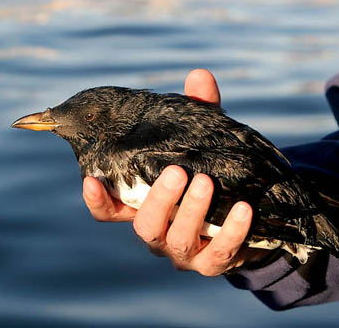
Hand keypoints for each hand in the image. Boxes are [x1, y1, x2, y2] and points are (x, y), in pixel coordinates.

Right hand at [82, 69, 253, 275]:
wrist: (247, 216)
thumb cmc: (212, 175)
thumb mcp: (203, 144)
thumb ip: (197, 114)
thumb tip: (199, 76)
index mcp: (145, 207)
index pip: (109, 210)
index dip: (97, 200)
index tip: (91, 180)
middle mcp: (158, 232)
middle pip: (144, 226)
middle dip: (157, 200)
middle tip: (175, 172)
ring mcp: (184, 251)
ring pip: (176, 241)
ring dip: (190, 212)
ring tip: (204, 182)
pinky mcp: (214, 263)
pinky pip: (220, 255)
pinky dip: (231, 232)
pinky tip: (243, 208)